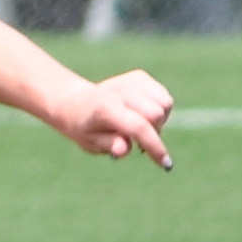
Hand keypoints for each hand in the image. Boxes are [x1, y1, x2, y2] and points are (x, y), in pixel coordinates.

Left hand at [50, 68, 174, 170]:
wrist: (77, 104)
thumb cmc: (85, 128)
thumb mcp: (91, 143)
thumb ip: (109, 145)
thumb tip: (123, 150)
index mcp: (105, 108)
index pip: (138, 126)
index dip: (154, 146)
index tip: (165, 164)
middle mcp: (120, 90)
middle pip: (156, 114)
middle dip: (155, 132)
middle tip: (139, 142)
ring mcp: (131, 80)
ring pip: (165, 103)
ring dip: (159, 121)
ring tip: (140, 127)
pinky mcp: (140, 77)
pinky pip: (164, 96)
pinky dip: (160, 109)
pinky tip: (142, 115)